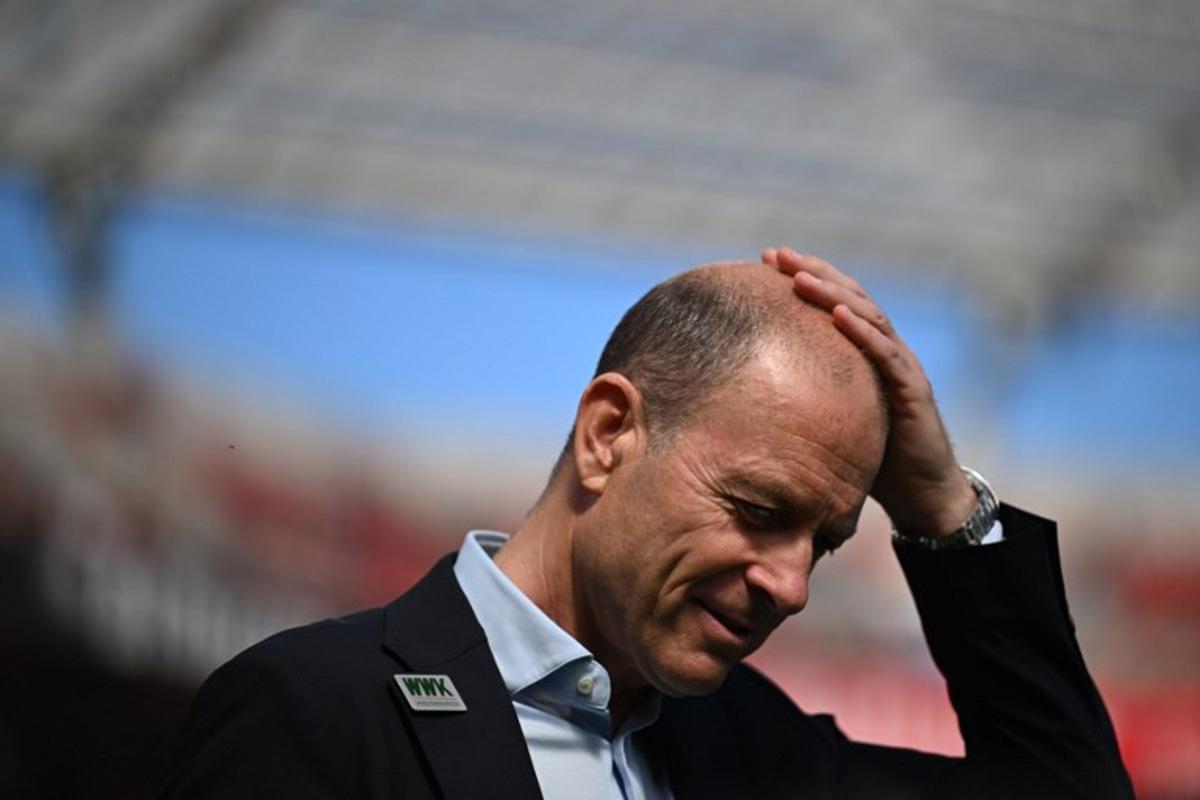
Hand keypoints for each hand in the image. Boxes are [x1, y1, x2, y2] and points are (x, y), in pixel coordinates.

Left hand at [762, 247, 976, 536]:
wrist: (924, 495)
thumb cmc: (875, 459)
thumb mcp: (833, 420)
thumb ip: (805, 400)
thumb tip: (746, 395)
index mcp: (865, 354)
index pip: (834, 303)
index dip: (805, 277)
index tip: (766, 260)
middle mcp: (886, 351)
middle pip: (850, 297)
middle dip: (812, 272)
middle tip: (775, 255)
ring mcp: (902, 366)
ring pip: (868, 317)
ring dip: (833, 294)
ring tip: (799, 277)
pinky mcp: (914, 390)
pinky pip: (887, 355)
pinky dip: (863, 332)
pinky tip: (839, 316)